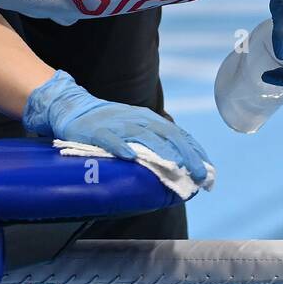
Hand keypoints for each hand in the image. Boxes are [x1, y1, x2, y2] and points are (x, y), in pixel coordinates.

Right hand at [22, 71, 210, 183]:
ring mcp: (117, 125)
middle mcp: (137, 120)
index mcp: (149, 119)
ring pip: (144, 137)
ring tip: (177, 167)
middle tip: (199, 175)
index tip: (208, 170)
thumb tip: (177, 164)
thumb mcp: (135, 127)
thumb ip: (153, 141)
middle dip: (186, 155)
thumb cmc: (108, 122)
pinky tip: (131, 158)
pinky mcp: (96, 132)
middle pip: (168, 135)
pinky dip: (121, 148)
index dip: (195, 150)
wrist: (74, 108)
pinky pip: (110, 140)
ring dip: (162, 152)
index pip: (179, 134)